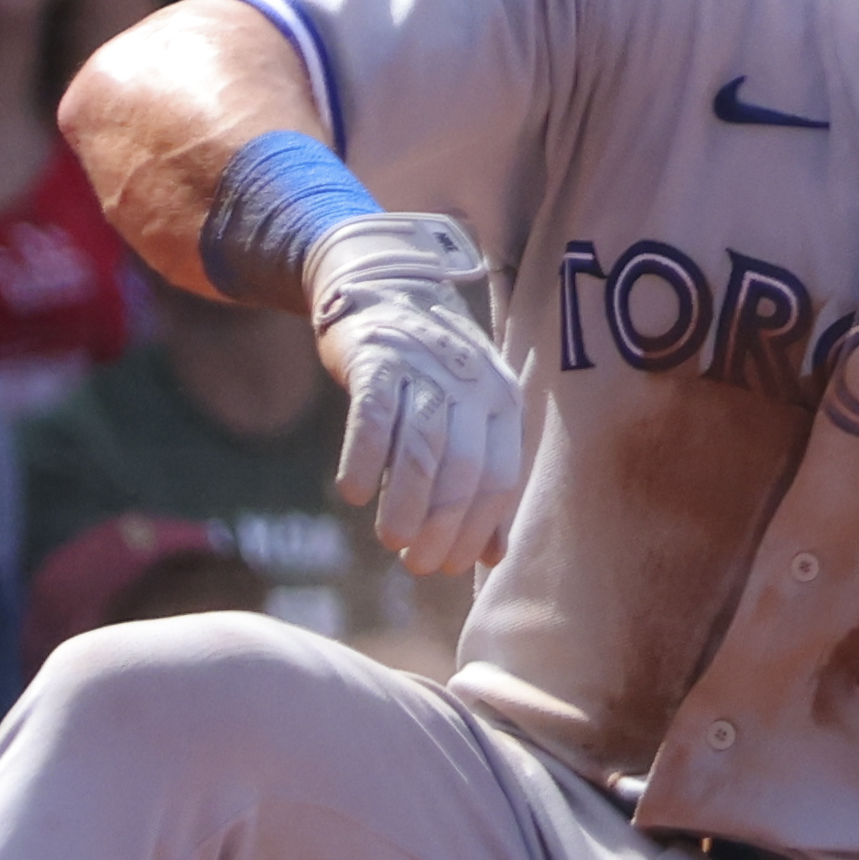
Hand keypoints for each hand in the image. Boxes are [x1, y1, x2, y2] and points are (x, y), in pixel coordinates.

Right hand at [307, 211, 527, 574]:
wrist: (383, 291)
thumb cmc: (430, 372)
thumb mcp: (471, 418)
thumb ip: (483, 483)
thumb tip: (494, 558)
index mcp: (504, 402)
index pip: (500, 479)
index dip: (477, 530)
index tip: (452, 569)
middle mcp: (473, 384)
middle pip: (464, 469)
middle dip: (444, 526)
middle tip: (419, 565)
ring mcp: (426, 369)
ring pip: (423, 448)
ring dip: (408, 503)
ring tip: (393, 542)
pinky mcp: (379, 359)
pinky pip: (374, 416)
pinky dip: (365, 458)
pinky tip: (354, 494)